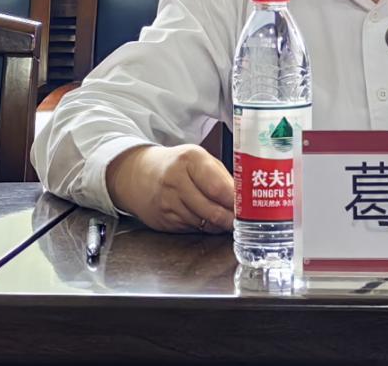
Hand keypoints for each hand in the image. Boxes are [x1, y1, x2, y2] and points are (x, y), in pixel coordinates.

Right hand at [106, 144, 234, 233]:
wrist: (139, 175)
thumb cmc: (177, 165)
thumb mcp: (199, 159)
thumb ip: (220, 176)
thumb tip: (243, 197)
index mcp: (189, 160)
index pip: (218, 187)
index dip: (235, 201)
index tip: (248, 207)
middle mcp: (176, 181)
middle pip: (211, 209)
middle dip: (230, 218)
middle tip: (242, 220)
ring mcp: (167, 202)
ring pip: (202, 222)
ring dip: (218, 225)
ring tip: (229, 221)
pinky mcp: (163, 220)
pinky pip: (191, 228)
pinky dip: (204, 227)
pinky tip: (208, 221)